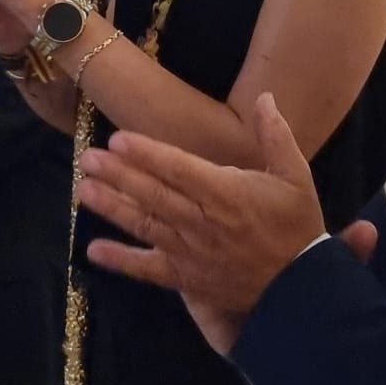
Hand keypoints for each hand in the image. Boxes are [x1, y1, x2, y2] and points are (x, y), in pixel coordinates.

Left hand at [77, 93, 325, 354]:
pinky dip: (121, 261)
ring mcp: (189, 252)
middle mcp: (201, 221)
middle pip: (153, 194)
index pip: (178, 168)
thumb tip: (263, 97)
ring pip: (144, 225)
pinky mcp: (185, 278)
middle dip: (119, 174)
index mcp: (226, 193)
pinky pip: (147, 270)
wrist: (301, 287)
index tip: (118, 139)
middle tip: (88, 158)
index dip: (146, 153)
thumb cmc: (296, 227)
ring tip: (84, 190)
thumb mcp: (296, 176)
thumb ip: (276, 135)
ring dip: (112, 207)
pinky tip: (93, 250)